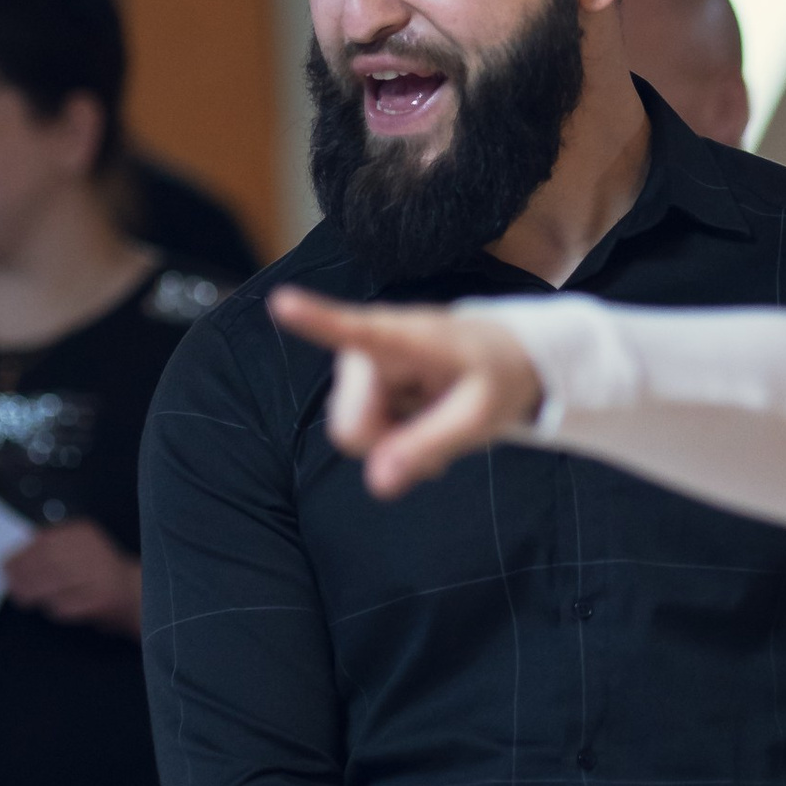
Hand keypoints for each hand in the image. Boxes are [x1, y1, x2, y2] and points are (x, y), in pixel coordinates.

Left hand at [1, 518, 141, 628]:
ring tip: (21, 597)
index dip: (20, 555)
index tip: (4, 564)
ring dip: (32, 592)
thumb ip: (53, 546)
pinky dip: (54, 607)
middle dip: (22, 574)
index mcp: (83, 532)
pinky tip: (52, 607)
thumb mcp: (80, 545)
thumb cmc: (103, 571)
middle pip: (45, 561)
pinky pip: (66, 604)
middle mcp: (91, 549)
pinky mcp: (99, 600)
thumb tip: (17, 557)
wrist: (140, 593)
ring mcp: (97, 575)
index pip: (43, 541)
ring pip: (52, 583)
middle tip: (8, 583)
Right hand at [269, 287, 542, 497]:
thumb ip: (430, 445)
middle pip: (349, 426)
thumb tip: (377, 484)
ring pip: (354, 435)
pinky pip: (362, 434)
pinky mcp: (360, 385)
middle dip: (387, 446)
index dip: (314, 318)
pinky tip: (423, 429)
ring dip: (394, 445)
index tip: (282, 301)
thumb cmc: (496, 375)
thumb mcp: (480, 417)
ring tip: (436, 427)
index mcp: (403, 337)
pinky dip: (393, 441)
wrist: (504, 356)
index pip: (352, 329)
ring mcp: (360, 369)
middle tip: (437, 445)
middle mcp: (368, 348)